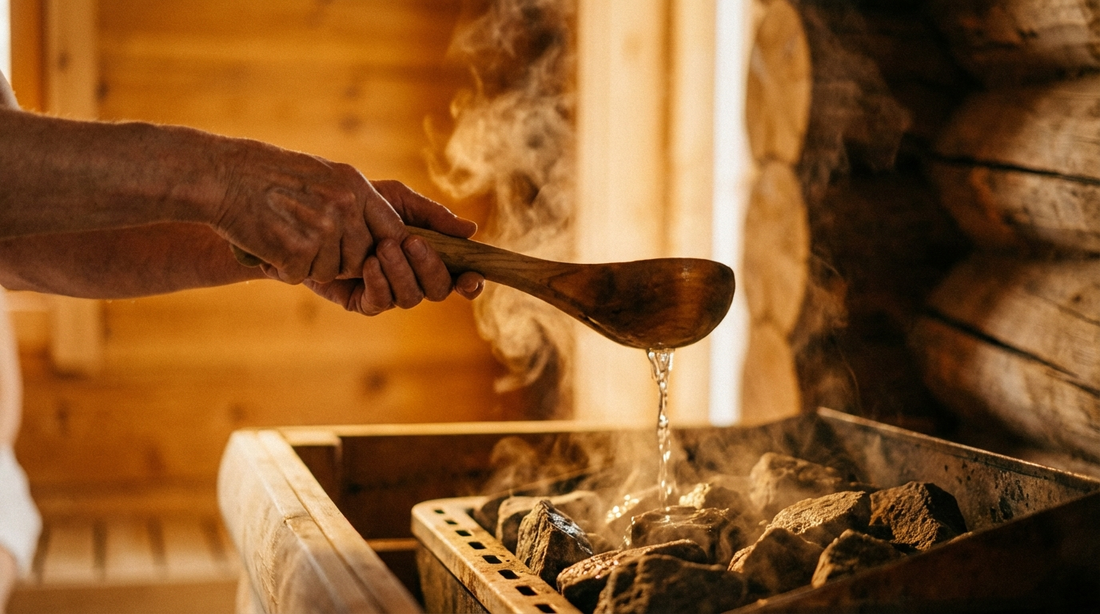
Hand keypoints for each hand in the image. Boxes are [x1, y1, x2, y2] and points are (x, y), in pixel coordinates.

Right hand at [214, 142, 407, 284]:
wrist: (221, 175)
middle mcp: (345, 206)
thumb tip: (385, 234)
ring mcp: (323, 228)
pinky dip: (284, 268)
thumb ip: (353, 200)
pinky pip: (301, 275)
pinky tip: (268, 246)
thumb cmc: (267, 174)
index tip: (373, 257)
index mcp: (355, 186)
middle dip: (339, 261)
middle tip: (308, 245)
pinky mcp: (298, 250)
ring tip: (284, 238)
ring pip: (331, 271)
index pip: (394, 232)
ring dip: (308, 264)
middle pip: (362, 259)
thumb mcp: (322, 174)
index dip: (384, 251)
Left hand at [303, 180, 484, 314]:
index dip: (470, 283)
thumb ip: (433, 215)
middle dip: (430, 267)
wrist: (314, 212)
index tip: (474, 277)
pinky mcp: (362, 302)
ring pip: (410, 297)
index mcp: (428, 256)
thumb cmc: (360, 202)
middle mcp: (413, 279)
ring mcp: (389, 293)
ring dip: (401, 272)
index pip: (458, 277)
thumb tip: (470, 230)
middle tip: (412, 242)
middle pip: (438, 290)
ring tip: (383, 247)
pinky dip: (378, 283)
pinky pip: (380, 303)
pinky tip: (369, 263)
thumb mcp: (399, 199)